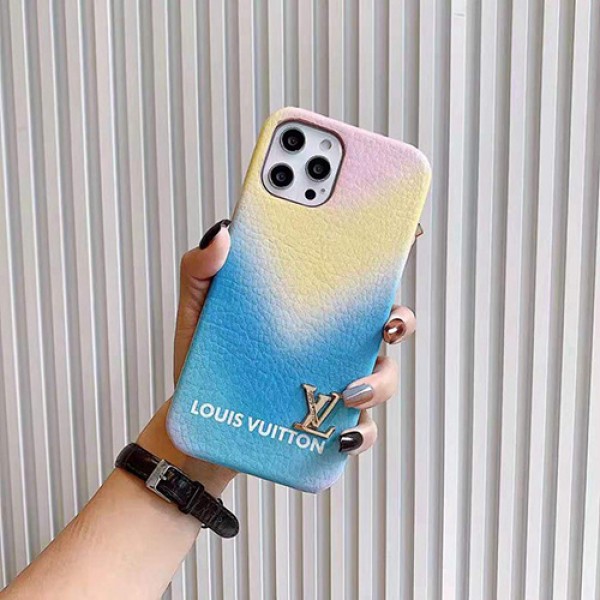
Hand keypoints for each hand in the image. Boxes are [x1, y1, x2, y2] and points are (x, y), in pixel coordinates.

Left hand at [137, 218, 416, 489]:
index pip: (353, 279)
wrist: (197, 422)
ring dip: (380, 383)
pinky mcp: (327, 423)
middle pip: (385, 324)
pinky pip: (360, 429)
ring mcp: (334, 382)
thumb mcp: (198, 311)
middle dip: (401, 321)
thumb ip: (202, 270)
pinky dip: (361, 434)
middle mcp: (331, 342)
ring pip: (383, 377)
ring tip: (350, 392)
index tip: (408, 237)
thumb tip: (223, 235)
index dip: (386, 257)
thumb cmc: (205, 360)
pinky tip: (341, 436)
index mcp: (309, 308)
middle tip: (387, 325)